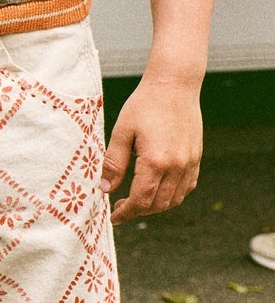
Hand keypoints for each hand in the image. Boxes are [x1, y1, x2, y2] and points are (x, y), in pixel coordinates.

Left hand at [101, 74, 202, 224]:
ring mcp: (189, 162)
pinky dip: (172, 195)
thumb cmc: (144, 104)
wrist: (174, 84)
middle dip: (138, 211)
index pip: (141, 200)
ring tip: (137, 200)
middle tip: (121, 207)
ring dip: (155, 206)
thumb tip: (106, 189)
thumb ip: (114, 163)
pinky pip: (186, 187)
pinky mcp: (196, 157)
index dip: (126, 212)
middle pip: (158, 204)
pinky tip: (158, 189)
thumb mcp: (121, 131)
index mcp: (155, 160)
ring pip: (175, 199)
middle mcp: (177, 165)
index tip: (114, 217)